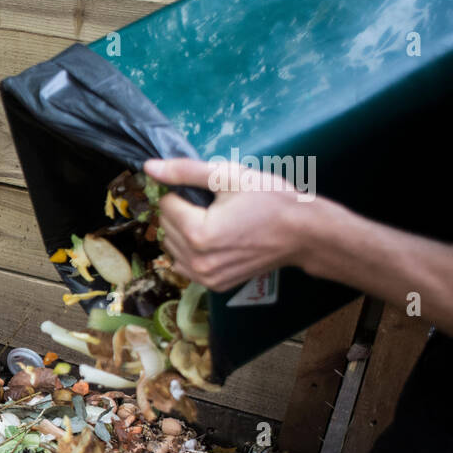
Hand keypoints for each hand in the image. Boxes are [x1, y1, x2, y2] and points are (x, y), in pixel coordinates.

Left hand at [144, 157, 308, 291]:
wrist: (303, 233)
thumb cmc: (271, 200)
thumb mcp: (229, 176)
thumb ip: (184, 171)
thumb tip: (149, 167)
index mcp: (197, 232)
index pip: (165, 204)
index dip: (183, 193)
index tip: (206, 192)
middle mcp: (196, 260)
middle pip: (166, 226)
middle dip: (181, 212)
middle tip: (212, 206)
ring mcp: (205, 276)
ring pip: (172, 247)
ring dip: (183, 233)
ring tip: (215, 223)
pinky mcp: (213, 285)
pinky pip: (184, 265)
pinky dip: (191, 252)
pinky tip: (214, 242)